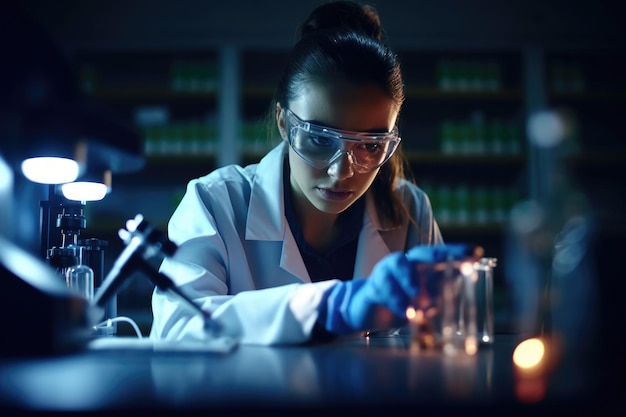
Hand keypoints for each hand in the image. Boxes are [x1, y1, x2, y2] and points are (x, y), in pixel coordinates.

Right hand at [318, 244, 470, 334]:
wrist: (367, 312)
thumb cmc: (400, 303)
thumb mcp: (423, 302)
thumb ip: (440, 295)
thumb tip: (460, 290)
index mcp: (420, 267)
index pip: (441, 255)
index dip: (458, 252)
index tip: (476, 251)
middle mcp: (404, 264)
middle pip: (420, 253)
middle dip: (437, 256)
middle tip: (450, 262)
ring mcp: (386, 273)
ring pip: (396, 265)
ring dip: (410, 279)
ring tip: (419, 296)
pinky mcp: (372, 287)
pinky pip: (382, 288)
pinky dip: (395, 300)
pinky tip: (404, 312)